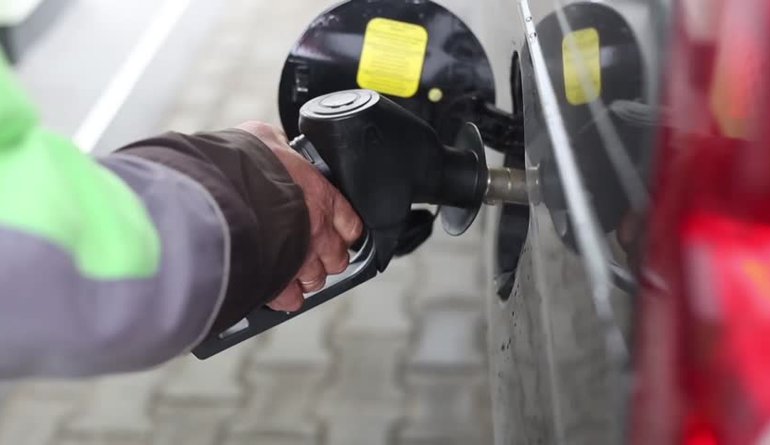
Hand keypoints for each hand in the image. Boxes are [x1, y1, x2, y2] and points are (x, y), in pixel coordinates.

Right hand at [236, 122, 362, 311]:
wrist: (220, 194)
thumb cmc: (242, 165)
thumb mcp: (264, 138)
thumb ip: (277, 145)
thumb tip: (276, 143)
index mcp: (322, 197)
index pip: (350, 222)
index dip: (341, 228)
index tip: (332, 229)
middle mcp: (318, 233)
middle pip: (337, 257)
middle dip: (324, 256)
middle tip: (307, 250)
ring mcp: (300, 260)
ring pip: (315, 279)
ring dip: (304, 275)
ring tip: (288, 268)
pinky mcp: (278, 282)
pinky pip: (290, 298)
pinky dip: (282, 295)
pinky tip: (273, 287)